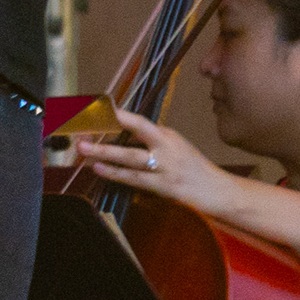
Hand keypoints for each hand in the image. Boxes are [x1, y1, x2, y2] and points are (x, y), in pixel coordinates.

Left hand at [61, 103, 252, 220]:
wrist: (217, 191)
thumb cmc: (191, 168)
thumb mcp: (174, 147)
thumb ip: (150, 141)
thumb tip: (119, 135)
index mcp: (167, 136)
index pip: (140, 122)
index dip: (119, 115)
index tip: (98, 109)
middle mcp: (167, 148)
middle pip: (135, 135)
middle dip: (108, 130)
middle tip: (83, 130)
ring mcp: (165, 167)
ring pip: (132, 158)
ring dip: (105, 153)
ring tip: (84, 149)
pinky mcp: (164, 186)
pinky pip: (135, 179)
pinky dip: (115, 174)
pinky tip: (99, 170)